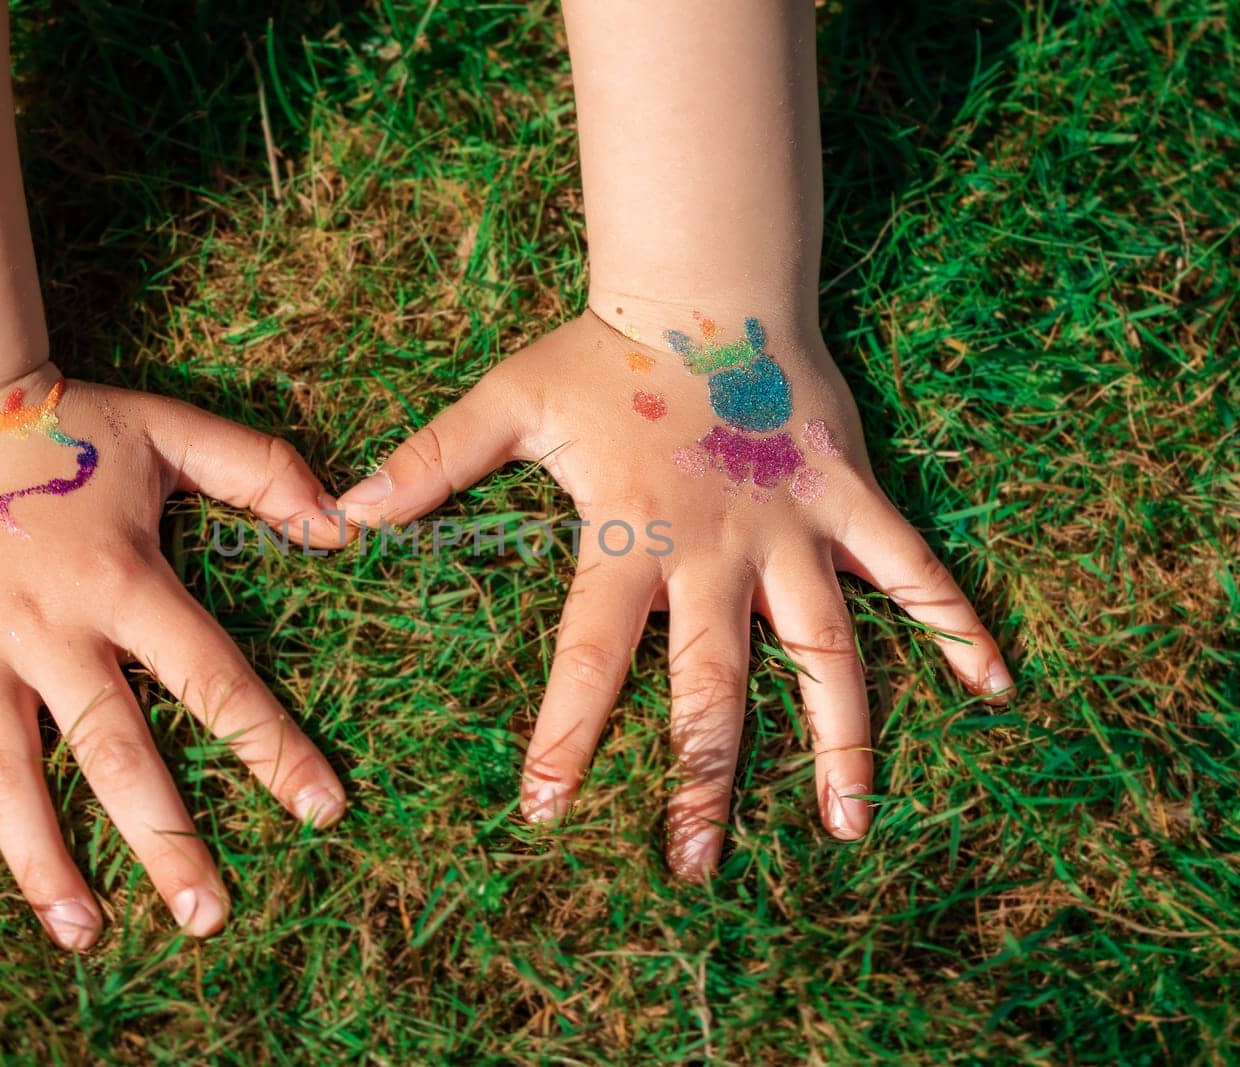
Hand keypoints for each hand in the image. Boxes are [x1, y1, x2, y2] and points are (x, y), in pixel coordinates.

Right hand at [0, 366, 347, 947]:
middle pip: (112, 748)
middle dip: (163, 838)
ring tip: (81, 932)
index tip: (322, 810)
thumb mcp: (169, 430)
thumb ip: (259, 469)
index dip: (270, 745)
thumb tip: (342, 522)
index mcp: (120, 579)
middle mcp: (46, 626)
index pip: (211, 677)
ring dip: (38, 858)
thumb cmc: (62, 425)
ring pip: (3, 770)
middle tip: (208, 917)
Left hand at [337, 309, 1010, 879]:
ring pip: (823, 652)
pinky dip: (956, 623)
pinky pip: (913, 570)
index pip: (592, 658)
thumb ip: (430, 460)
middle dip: (699, 779)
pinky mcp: (849, 499)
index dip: (569, 737)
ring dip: (837, 743)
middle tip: (690, 868)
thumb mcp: (508, 402)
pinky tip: (997, 688)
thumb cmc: (602, 352)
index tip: (549, 813)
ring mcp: (791, 531)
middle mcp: (714, 552)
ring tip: (843, 829)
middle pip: (711, 685)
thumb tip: (340, 510)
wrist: (705, 282)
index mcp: (628, 538)